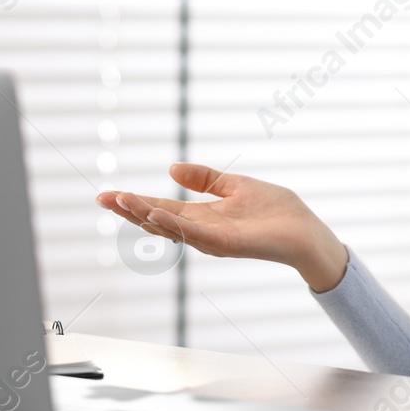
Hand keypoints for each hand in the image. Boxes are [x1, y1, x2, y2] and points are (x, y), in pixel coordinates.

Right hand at [95, 163, 349, 292]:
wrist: (307, 231)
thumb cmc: (277, 211)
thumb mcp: (235, 185)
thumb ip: (205, 178)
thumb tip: (172, 166)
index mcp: (202, 216)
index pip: (160, 208)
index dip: (134, 201)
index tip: (107, 193)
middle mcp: (202, 231)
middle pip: (157, 220)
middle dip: (129, 209)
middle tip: (102, 197)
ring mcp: (212, 240)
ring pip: (170, 227)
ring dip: (144, 215)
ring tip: (121, 200)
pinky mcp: (227, 244)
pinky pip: (195, 234)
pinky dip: (174, 225)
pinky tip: (156, 213)